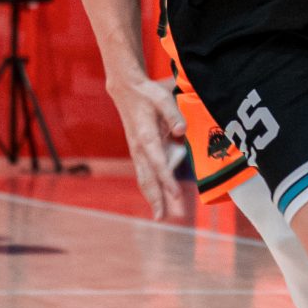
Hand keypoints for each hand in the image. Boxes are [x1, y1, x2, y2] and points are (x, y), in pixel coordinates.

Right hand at [115, 75, 191, 221]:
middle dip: (156, 199)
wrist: (126, 90)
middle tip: (162, 217)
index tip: (175, 195)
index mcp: (146, 137)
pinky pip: (144, 174)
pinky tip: (156, 199)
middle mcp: (139, 148)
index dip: (167, 180)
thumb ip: (173, 114)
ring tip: (159, 215)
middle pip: (147, 178)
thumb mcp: (162, 97)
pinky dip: (149, 188)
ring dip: (152, 197)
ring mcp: (137, 151)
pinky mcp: (138, 151)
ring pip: (144, 178)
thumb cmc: (147, 94)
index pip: (158, 163)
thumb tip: (181, 131)